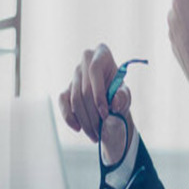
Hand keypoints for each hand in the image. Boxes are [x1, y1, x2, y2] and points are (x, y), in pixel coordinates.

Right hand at [58, 44, 134, 163]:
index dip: (99, 93)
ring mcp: (74, 75)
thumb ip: (122, 97)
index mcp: (101, 53)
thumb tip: (114, 103)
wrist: (112, 100)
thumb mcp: (125, 94)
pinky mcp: (66, 88)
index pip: (94, 70)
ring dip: (85, 120)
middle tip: (101, 131)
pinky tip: (78, 128)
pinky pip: (63, 102)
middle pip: (84, 89)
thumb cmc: (119, 93)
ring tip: (95, 135)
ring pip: (75, 99)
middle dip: (93, 113)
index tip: (106, 113)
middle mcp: (85, 61)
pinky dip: (69, 117)